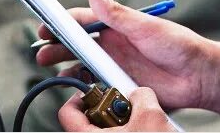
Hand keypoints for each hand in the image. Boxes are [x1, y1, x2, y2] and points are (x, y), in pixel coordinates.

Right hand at [36, 0, 219, 119]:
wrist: (199, 76)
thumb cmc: (178, 45)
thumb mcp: (145, 26)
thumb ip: (116, 13)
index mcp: (117, 25)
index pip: (83, 19)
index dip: (62, 22)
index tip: (44, 26)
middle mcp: (113, 43)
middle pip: (77, 43)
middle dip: (56, 45)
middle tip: (41, 53)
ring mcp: (116, 64)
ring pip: (82, 64)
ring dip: (64, 66)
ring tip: (49, 70)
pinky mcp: (121, 85)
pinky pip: (95, 85)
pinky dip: (81, 86)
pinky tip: (72, 88)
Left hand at [58, 87, 175, 131]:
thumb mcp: (151, 114)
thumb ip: (139, 95)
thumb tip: (137, 94)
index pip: (67, 113)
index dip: (81, 96)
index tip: (95, 91)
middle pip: (87, 121)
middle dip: (108, 110)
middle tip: (124, 109)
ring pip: (103, 132)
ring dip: (121, 124)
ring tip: (139, 126)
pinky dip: (128, 132)